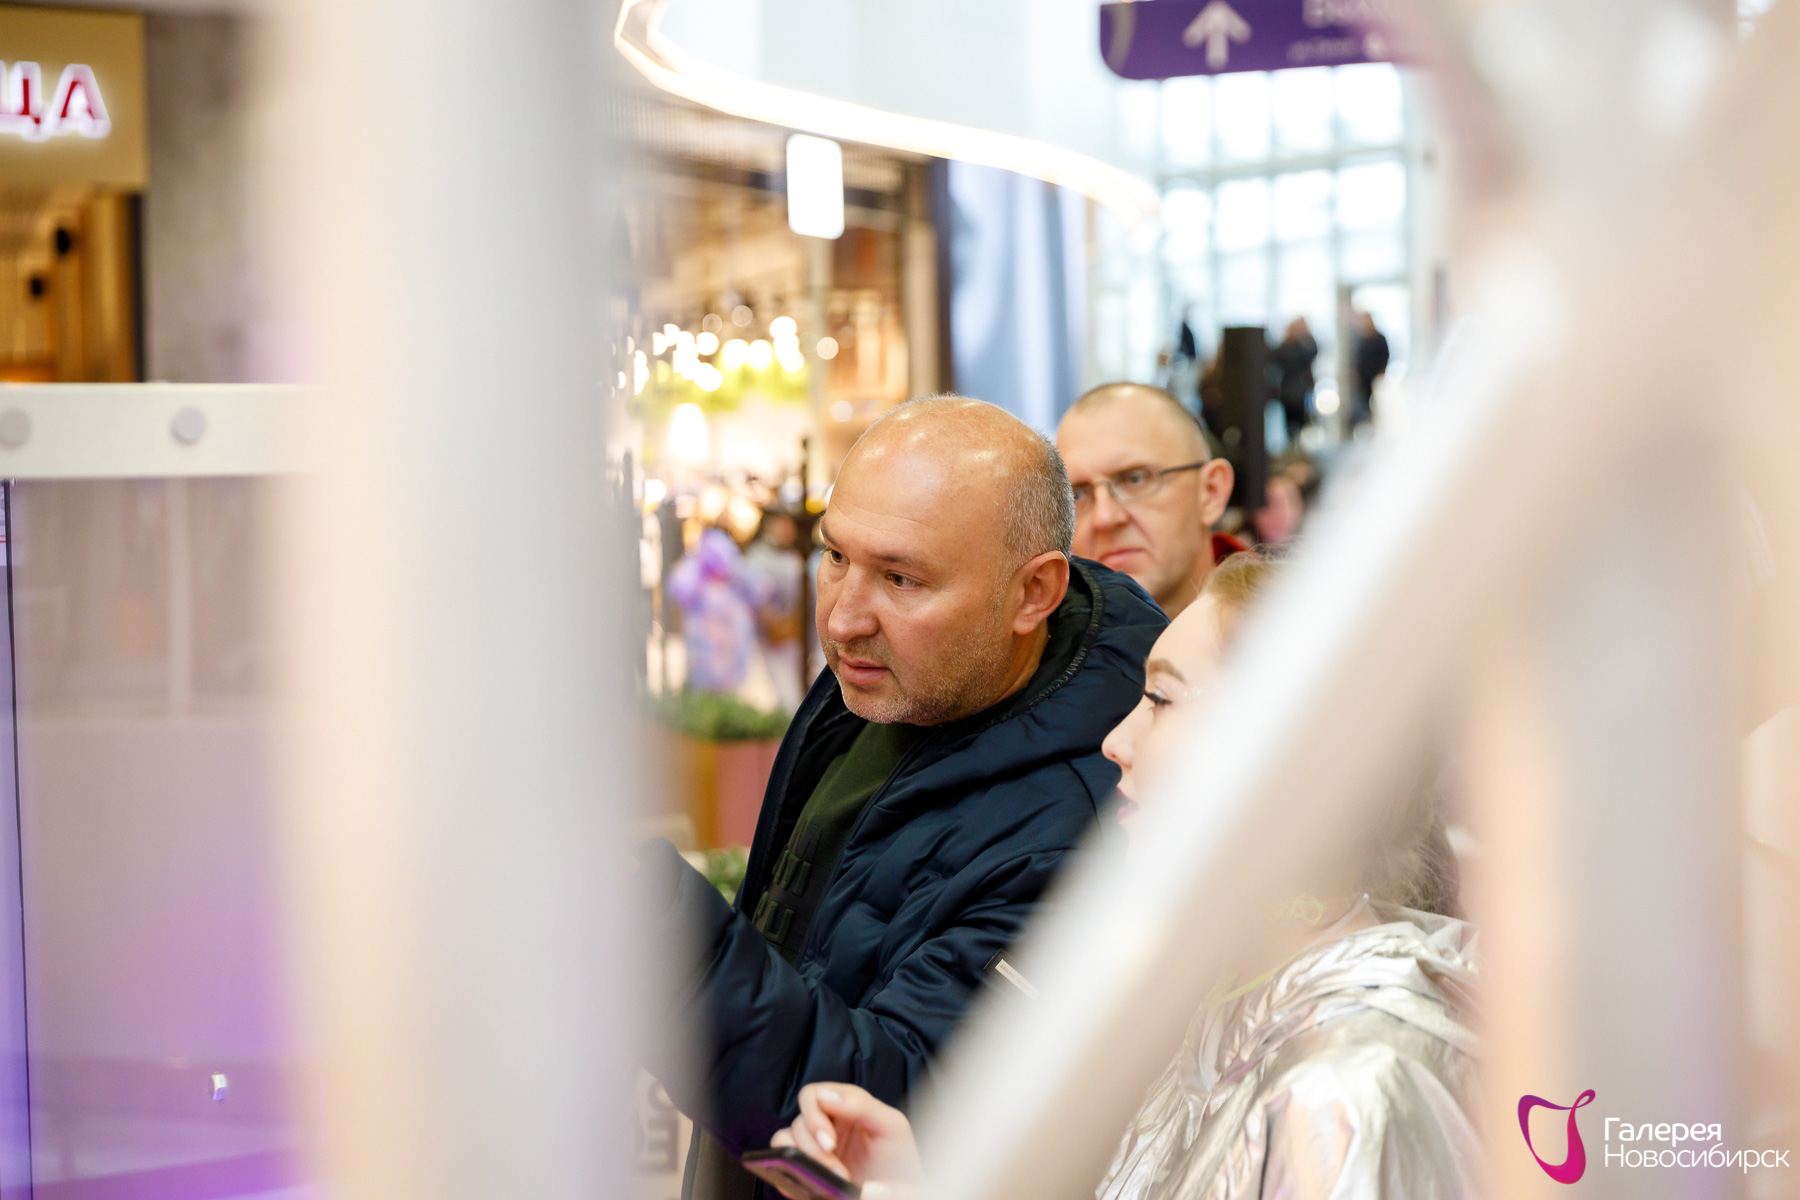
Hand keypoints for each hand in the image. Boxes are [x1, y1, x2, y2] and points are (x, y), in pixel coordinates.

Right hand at [766, 1083, 925, 1199]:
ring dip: (804, 1160)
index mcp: (844, 1107)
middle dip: (813, 1147)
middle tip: (834, 1168)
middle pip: (798, 1121)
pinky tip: (813, 1185)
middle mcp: (825, 1124)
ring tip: (830, 1179)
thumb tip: (827, 1096)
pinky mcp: (804, 1171)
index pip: (814, 1095)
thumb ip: (863, 1105)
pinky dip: (789, 1172)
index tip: (829, 1143)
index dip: (814, 1116)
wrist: (898, 1193)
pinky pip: (782, 1165)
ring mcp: (813, 1148)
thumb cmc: (898, 1160)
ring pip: (784, 1140)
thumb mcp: (892, 1127)